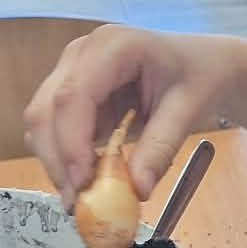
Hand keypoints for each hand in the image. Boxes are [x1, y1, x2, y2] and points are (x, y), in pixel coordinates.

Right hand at [24, 22, 236, 202]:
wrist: (204, 63)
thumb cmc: (200, 75)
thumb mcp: (189, 109)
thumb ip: (160, 148)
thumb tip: (137, 190)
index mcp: (114, 45)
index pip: (74, 95)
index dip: (70, 141)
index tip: (82, 183)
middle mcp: (82, 53)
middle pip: (46, 110)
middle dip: (58, 159)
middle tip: (79, 202)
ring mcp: (71, 70)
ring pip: (42, 122)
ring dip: (58, 161)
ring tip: (87, 193)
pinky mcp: (71, 91)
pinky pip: (55, 128)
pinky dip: (66, 156)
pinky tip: (91, 174)